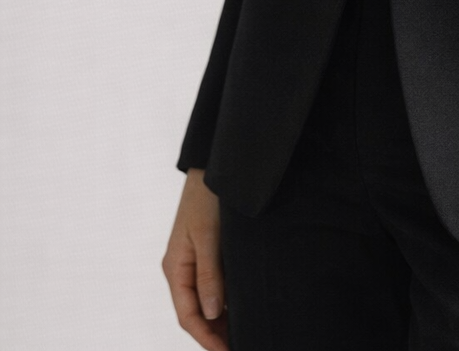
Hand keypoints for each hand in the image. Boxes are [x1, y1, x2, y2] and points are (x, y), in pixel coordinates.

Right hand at [162, 168, 228, 350]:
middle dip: (214, 334)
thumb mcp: (208, 237)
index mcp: (175, 269)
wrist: (211, 167)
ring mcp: (192, 262)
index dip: (207, 338)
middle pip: (195, 313)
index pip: (188, 316)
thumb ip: (210, 275)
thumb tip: (213, 313)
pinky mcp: (205, 253)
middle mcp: (180, 270)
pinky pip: (211, 286)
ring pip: (204, 302)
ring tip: (243, 334)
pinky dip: (224, 301)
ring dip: (220, 320)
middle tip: (240, 346)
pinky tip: (241, 308)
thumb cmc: (207, 199)